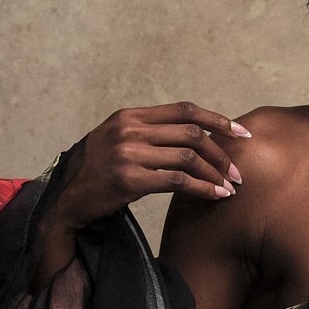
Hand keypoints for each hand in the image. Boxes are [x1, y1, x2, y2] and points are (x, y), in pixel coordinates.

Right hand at [52, 100, 252, 230]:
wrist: (69, 199)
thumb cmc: (98, 172)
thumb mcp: (118, 139)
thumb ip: (148, 132)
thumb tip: (193, 134)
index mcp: (130, 115)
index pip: (185, 110)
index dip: (217, 120)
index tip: (240, 133)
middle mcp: (129, 130)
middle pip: (192, 134)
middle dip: (221, 153)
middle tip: (237, 173)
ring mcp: (128, 153)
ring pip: (188, 157)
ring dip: (215, 174)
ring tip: (229, 187)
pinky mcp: (129, 179)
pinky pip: (177, 181)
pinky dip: (202, 189)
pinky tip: (215, 196)